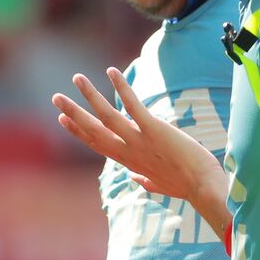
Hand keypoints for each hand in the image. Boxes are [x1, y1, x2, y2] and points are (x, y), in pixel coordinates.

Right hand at [52, 68, 225, 210]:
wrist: (204, 187)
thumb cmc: (187, 186)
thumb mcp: (161, 186)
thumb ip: (145, 182)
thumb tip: (136, 180)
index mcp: (130, 162)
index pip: (99, 144)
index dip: (79, 131)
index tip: (63, 119)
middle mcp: (129, 151)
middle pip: (94, 131)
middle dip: (73, 113)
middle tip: (56, 97)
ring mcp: (140, 141)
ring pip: (107, 116)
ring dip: (90, 96)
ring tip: (77, 78)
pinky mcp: (154, 131)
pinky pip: (133, 106)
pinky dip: (121, 88)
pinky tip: (111, 72)